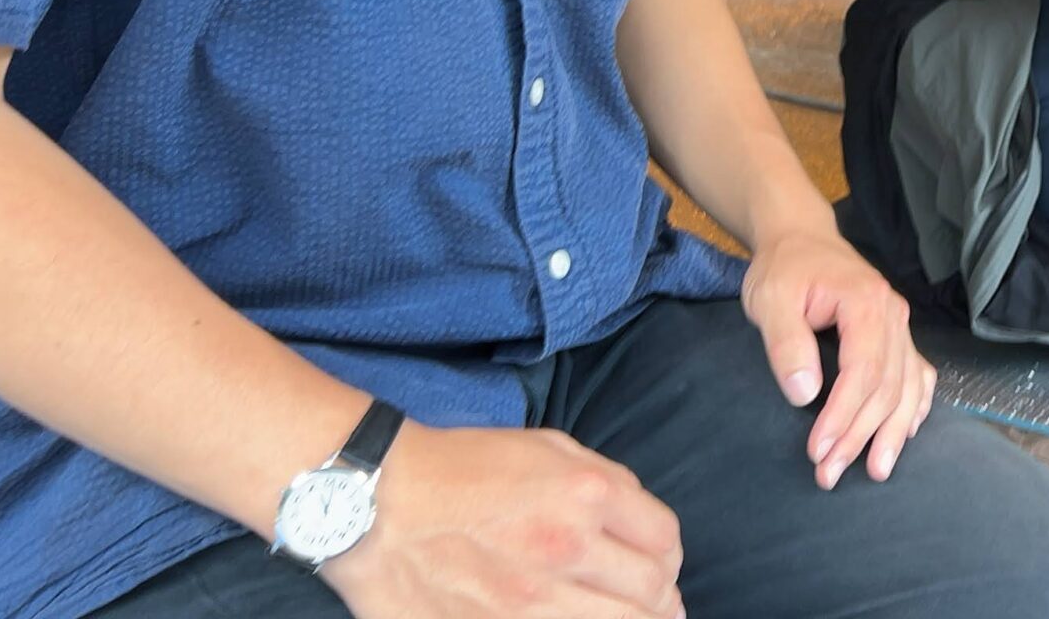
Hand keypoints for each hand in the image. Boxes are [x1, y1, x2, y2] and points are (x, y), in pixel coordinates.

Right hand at [321, 422, 683, 617]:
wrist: (378, 505)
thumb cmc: (463, 468)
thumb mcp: (547, 447)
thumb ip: (605, 481)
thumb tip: (641, 523)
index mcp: (586, 495)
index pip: (664, 539)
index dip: (670, 554)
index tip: (662, 563)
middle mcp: (567, 549)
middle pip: (652, 590)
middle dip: (663, 597)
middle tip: (659, 602)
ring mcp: (531, 601)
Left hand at [743, 224, 935, 490]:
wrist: (801, 238)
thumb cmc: (784, 269)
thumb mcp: (770, 299)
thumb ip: (786, 343)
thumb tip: (804, 394)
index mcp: (865, 303)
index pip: (863, 371)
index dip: (843, 416)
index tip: (819, 450)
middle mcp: (893, 315)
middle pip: (887, 386)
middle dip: (860, 435)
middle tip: (828, 473)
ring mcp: (900, 325)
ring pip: (907, 386)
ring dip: (891, 432)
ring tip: (875, 471)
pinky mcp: (897, 334)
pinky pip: (918, 374)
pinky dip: (916, 406)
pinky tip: (906, 433)